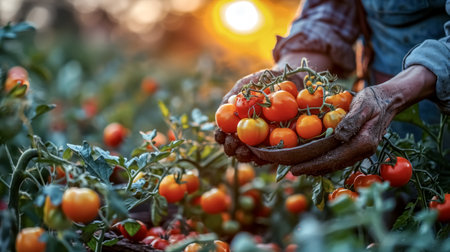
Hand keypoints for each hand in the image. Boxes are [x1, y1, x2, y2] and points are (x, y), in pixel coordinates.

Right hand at [218, 69, 282, 163]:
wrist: (288, 78)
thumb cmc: (263, 81)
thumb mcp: (246, 85)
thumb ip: (234, 95)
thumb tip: (227, 104)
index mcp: (235, 123)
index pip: (224, 134)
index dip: (221, 137)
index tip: (221, 135)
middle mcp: (247, 134)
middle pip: (236, 148)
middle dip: (232, 149)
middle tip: (234, 147)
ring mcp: (263, 141)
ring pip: (252, 154)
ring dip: (247, 156)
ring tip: (246, 152)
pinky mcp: (279, 145)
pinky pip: (272, 155)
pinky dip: (267, 157)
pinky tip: (264, 155)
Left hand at [290, 65, 436, 175]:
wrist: (388, 101)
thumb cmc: (374, 100)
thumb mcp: (364, 105)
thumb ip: (352, 120)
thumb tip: (338, 136)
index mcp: (363, 144)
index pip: (331, 158)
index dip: (310, 164)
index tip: (293, 168)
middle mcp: (360, 153)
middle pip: (327, 164)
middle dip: (304, 167)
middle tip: (283, 168)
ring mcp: (357, 153)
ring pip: (330, 165)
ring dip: (310, 167)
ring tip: (290, 167)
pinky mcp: (354, 150)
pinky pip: (334, 159)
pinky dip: (319, 162)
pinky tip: (306, 161)